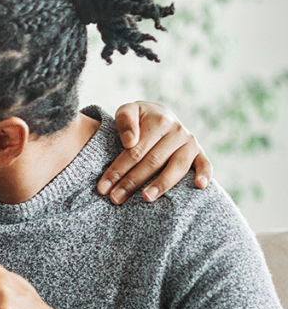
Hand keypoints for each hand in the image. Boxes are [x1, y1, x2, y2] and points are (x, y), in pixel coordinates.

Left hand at [97, 101, 211, 203]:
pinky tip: (200, 186)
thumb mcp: (128, 111)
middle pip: (152, 162)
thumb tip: (130, 141)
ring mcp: (190, 143)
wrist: (159, 115)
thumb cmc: (139, 118)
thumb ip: (124, 120)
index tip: (103, 187)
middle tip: (115, 198)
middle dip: (131, 182)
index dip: (118, 170)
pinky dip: (205, 174)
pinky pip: (205, 164)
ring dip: (162, 184)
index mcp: (158, 121)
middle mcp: (177, 131)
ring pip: (176, 167)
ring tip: (146, 198)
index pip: (135, 151)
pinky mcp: (200, 153)